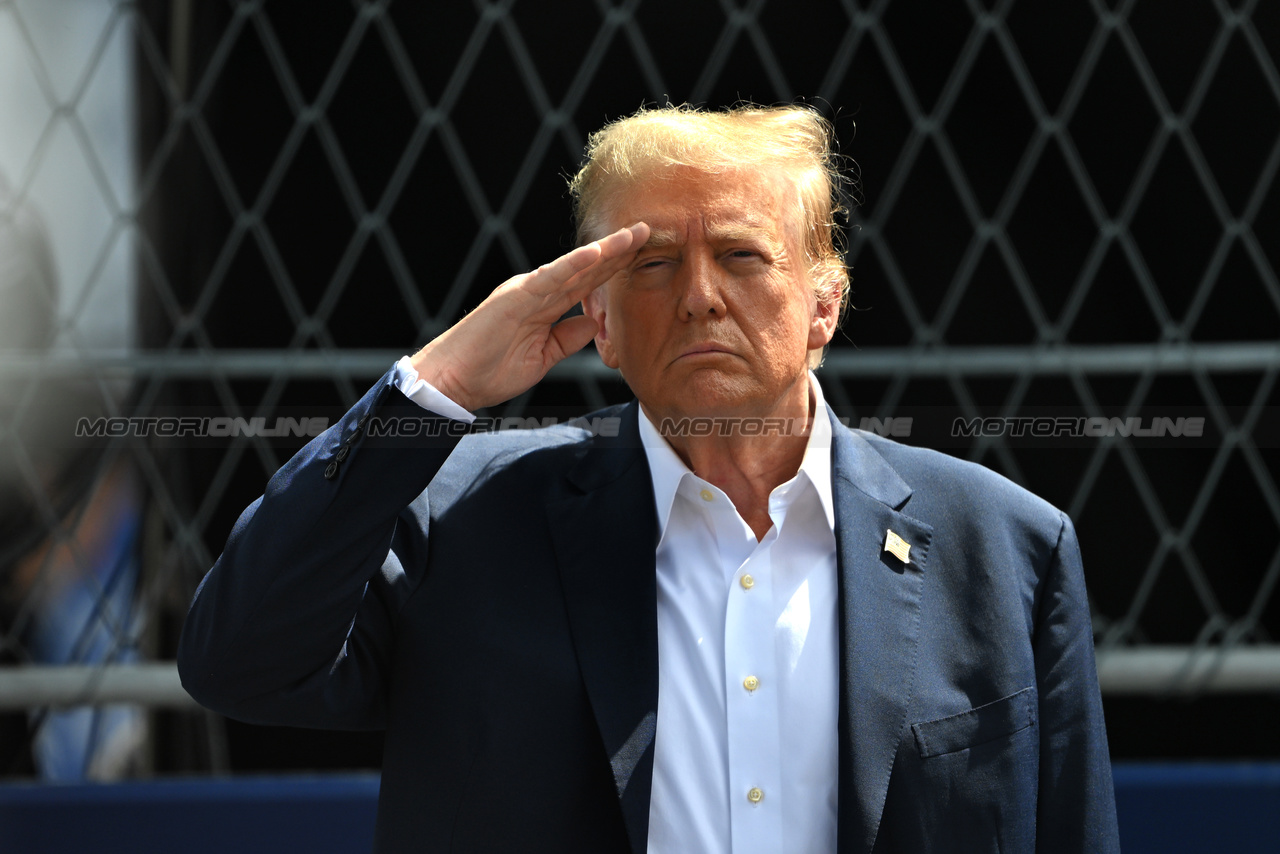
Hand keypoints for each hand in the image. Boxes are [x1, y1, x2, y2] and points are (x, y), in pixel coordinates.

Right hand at [410, 223, 648, 410]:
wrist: (452, 380)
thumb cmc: (490, 370)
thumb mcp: (543, 356)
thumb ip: (567, 338)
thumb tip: (594, 324)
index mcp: (545, 304)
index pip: (587, 282)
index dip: (615, 268)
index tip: (643, 254)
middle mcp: (538, 290)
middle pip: (586, 267)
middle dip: (619, 250)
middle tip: (648, 229)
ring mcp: (527, 290)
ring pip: (574, 265)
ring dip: (605, 249)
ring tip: (633, 234)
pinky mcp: (515, 296)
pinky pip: (550, 277)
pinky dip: (574, 263)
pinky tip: (597, 252)